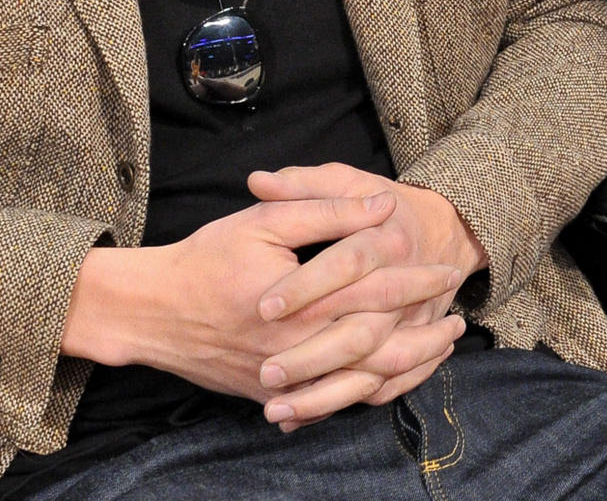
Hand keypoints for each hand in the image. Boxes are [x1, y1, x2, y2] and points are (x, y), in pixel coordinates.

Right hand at [63, 193, 411, 403]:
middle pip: (377, 342)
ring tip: (438, 350)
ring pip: (359, 380)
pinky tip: (392, 379)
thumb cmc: (208, 257)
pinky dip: (366, 391)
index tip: (445, 269)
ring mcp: (283, 378)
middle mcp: (296, 346)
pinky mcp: (270, 395)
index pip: (373, 289)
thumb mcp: (265, 219)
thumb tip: (380, 205)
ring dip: (405, 365)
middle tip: (457, 318)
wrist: (149, 311)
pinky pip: (329, 401)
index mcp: (300, 300)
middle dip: (422, 329)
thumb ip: (325, 209)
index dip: (414, 280)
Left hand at [247, 165, 487, 427]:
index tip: (264, 307)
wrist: (446, 228)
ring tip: (277, 408)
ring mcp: (412, 322)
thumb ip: (305, 185)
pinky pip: (381, 387)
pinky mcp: (408, 344)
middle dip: (313, 356)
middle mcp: (405, 285)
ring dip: (326, 394)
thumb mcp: (345, 181)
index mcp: (386, 239)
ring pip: (373, 368)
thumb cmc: (380, 204)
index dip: (307, 285)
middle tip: (266, 372)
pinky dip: (344, 404)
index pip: (348, 263)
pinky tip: (299, 417)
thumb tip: (257, 181)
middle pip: (363, 330)